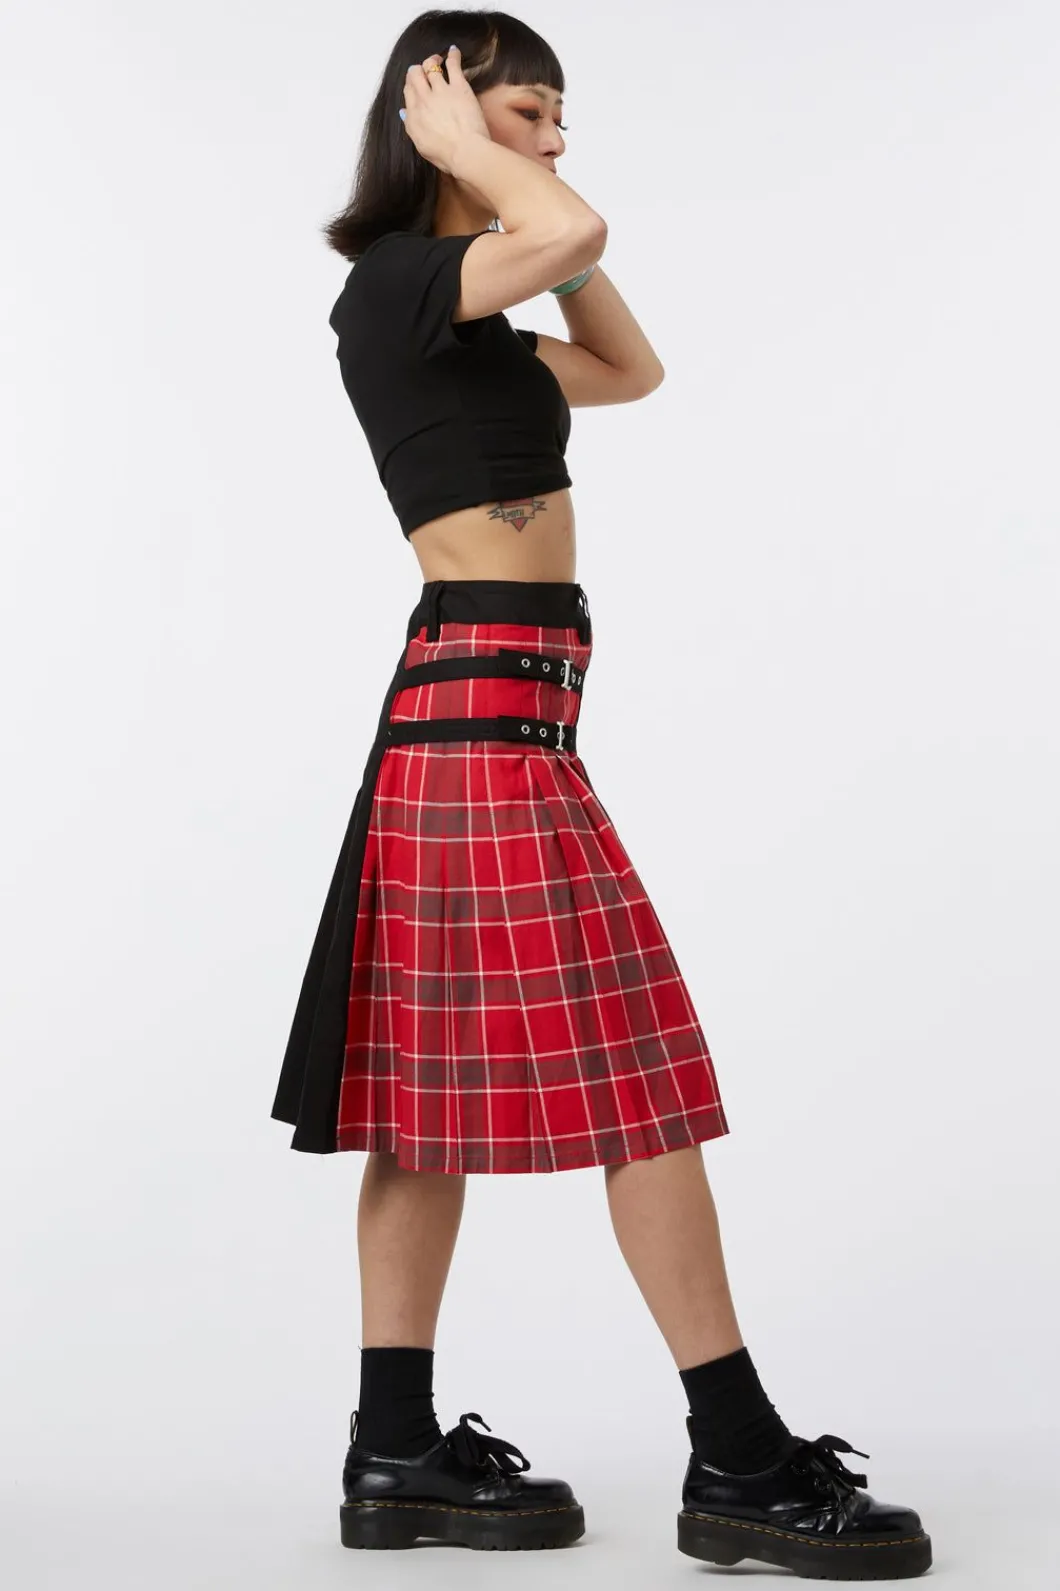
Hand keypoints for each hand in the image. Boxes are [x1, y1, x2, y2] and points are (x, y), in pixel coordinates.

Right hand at [400, 45, 490, 174]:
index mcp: (413, 116)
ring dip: (432, 60)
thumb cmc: (447, 156)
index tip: (418, 87)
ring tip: (438, 59)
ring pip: (429, 66)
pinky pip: (452, 65)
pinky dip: (452, 56)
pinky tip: (453, 51)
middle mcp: (423, 100)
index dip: (412, 86)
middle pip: (414, 75)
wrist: (465, 152)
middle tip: (425, 69)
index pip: (408, 92)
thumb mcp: (422, 146)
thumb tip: (405, 113)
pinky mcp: (458, 87)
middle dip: (418, 70)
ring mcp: (440, 91)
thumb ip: (412, 126)